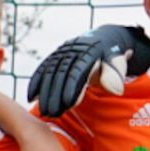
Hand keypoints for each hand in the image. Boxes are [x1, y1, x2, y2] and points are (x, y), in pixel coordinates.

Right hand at [27, 25, 149, 116]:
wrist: (104, 37)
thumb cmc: (113, 55)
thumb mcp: (118, 61)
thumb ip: (114, 74)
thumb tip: (115, 89)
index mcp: (89, 52)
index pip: (78, 71)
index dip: (72, 87)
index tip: (68, 103)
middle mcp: (73, 50)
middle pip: (61, 74)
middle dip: (55, 94)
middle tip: (52, 113)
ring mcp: (62, 52)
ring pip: (50, 72)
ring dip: (45, 92)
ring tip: (44, 111)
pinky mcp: (55, 56)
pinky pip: (43, 68)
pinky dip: (36, 82)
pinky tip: (31, 97)